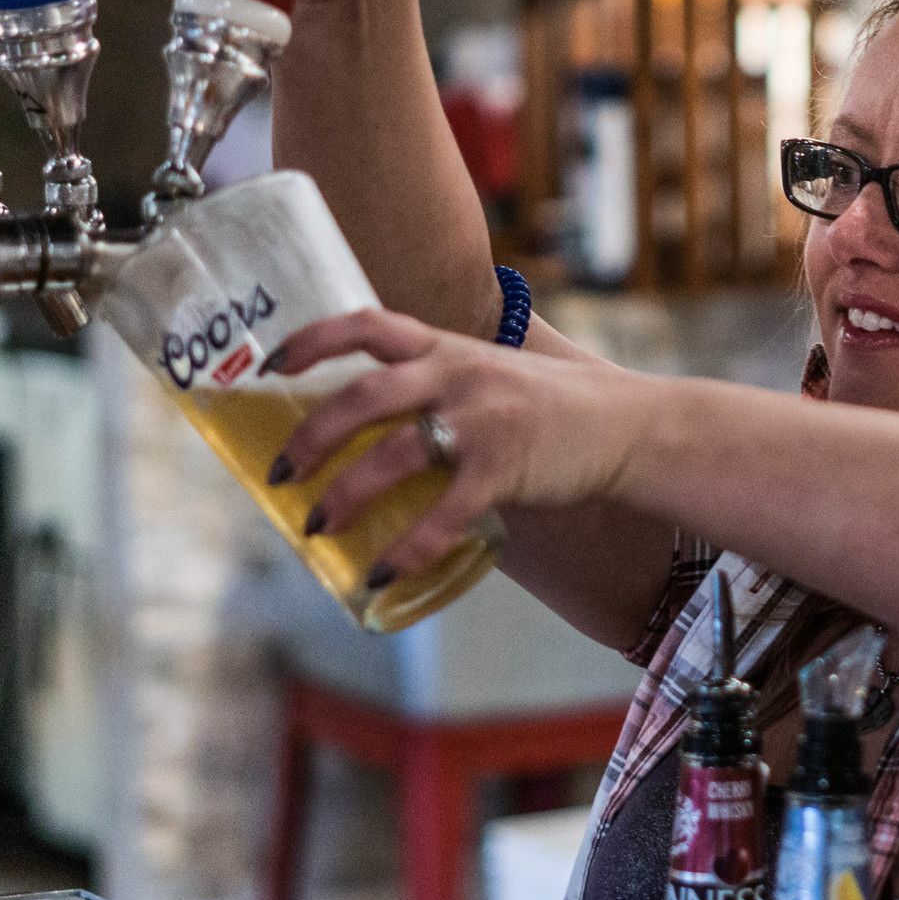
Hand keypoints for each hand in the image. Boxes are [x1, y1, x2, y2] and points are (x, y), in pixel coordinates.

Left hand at [264, 308, 653, 587]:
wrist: (626, 427)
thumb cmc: (550, 407)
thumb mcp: (489, 372)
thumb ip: (438, 384)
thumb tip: (369, 428)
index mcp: (448, 348)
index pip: (368, 325)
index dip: (313, 340)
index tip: (272, 363)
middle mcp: (458, 376)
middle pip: (363, 397)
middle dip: (311, 437)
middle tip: (281, 472)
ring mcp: (481, 422)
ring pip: (392, 456)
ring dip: (346, 495)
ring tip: (319, 525)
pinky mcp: (506, 470)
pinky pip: (443, 515)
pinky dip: (408, 549)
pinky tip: (383, 574)